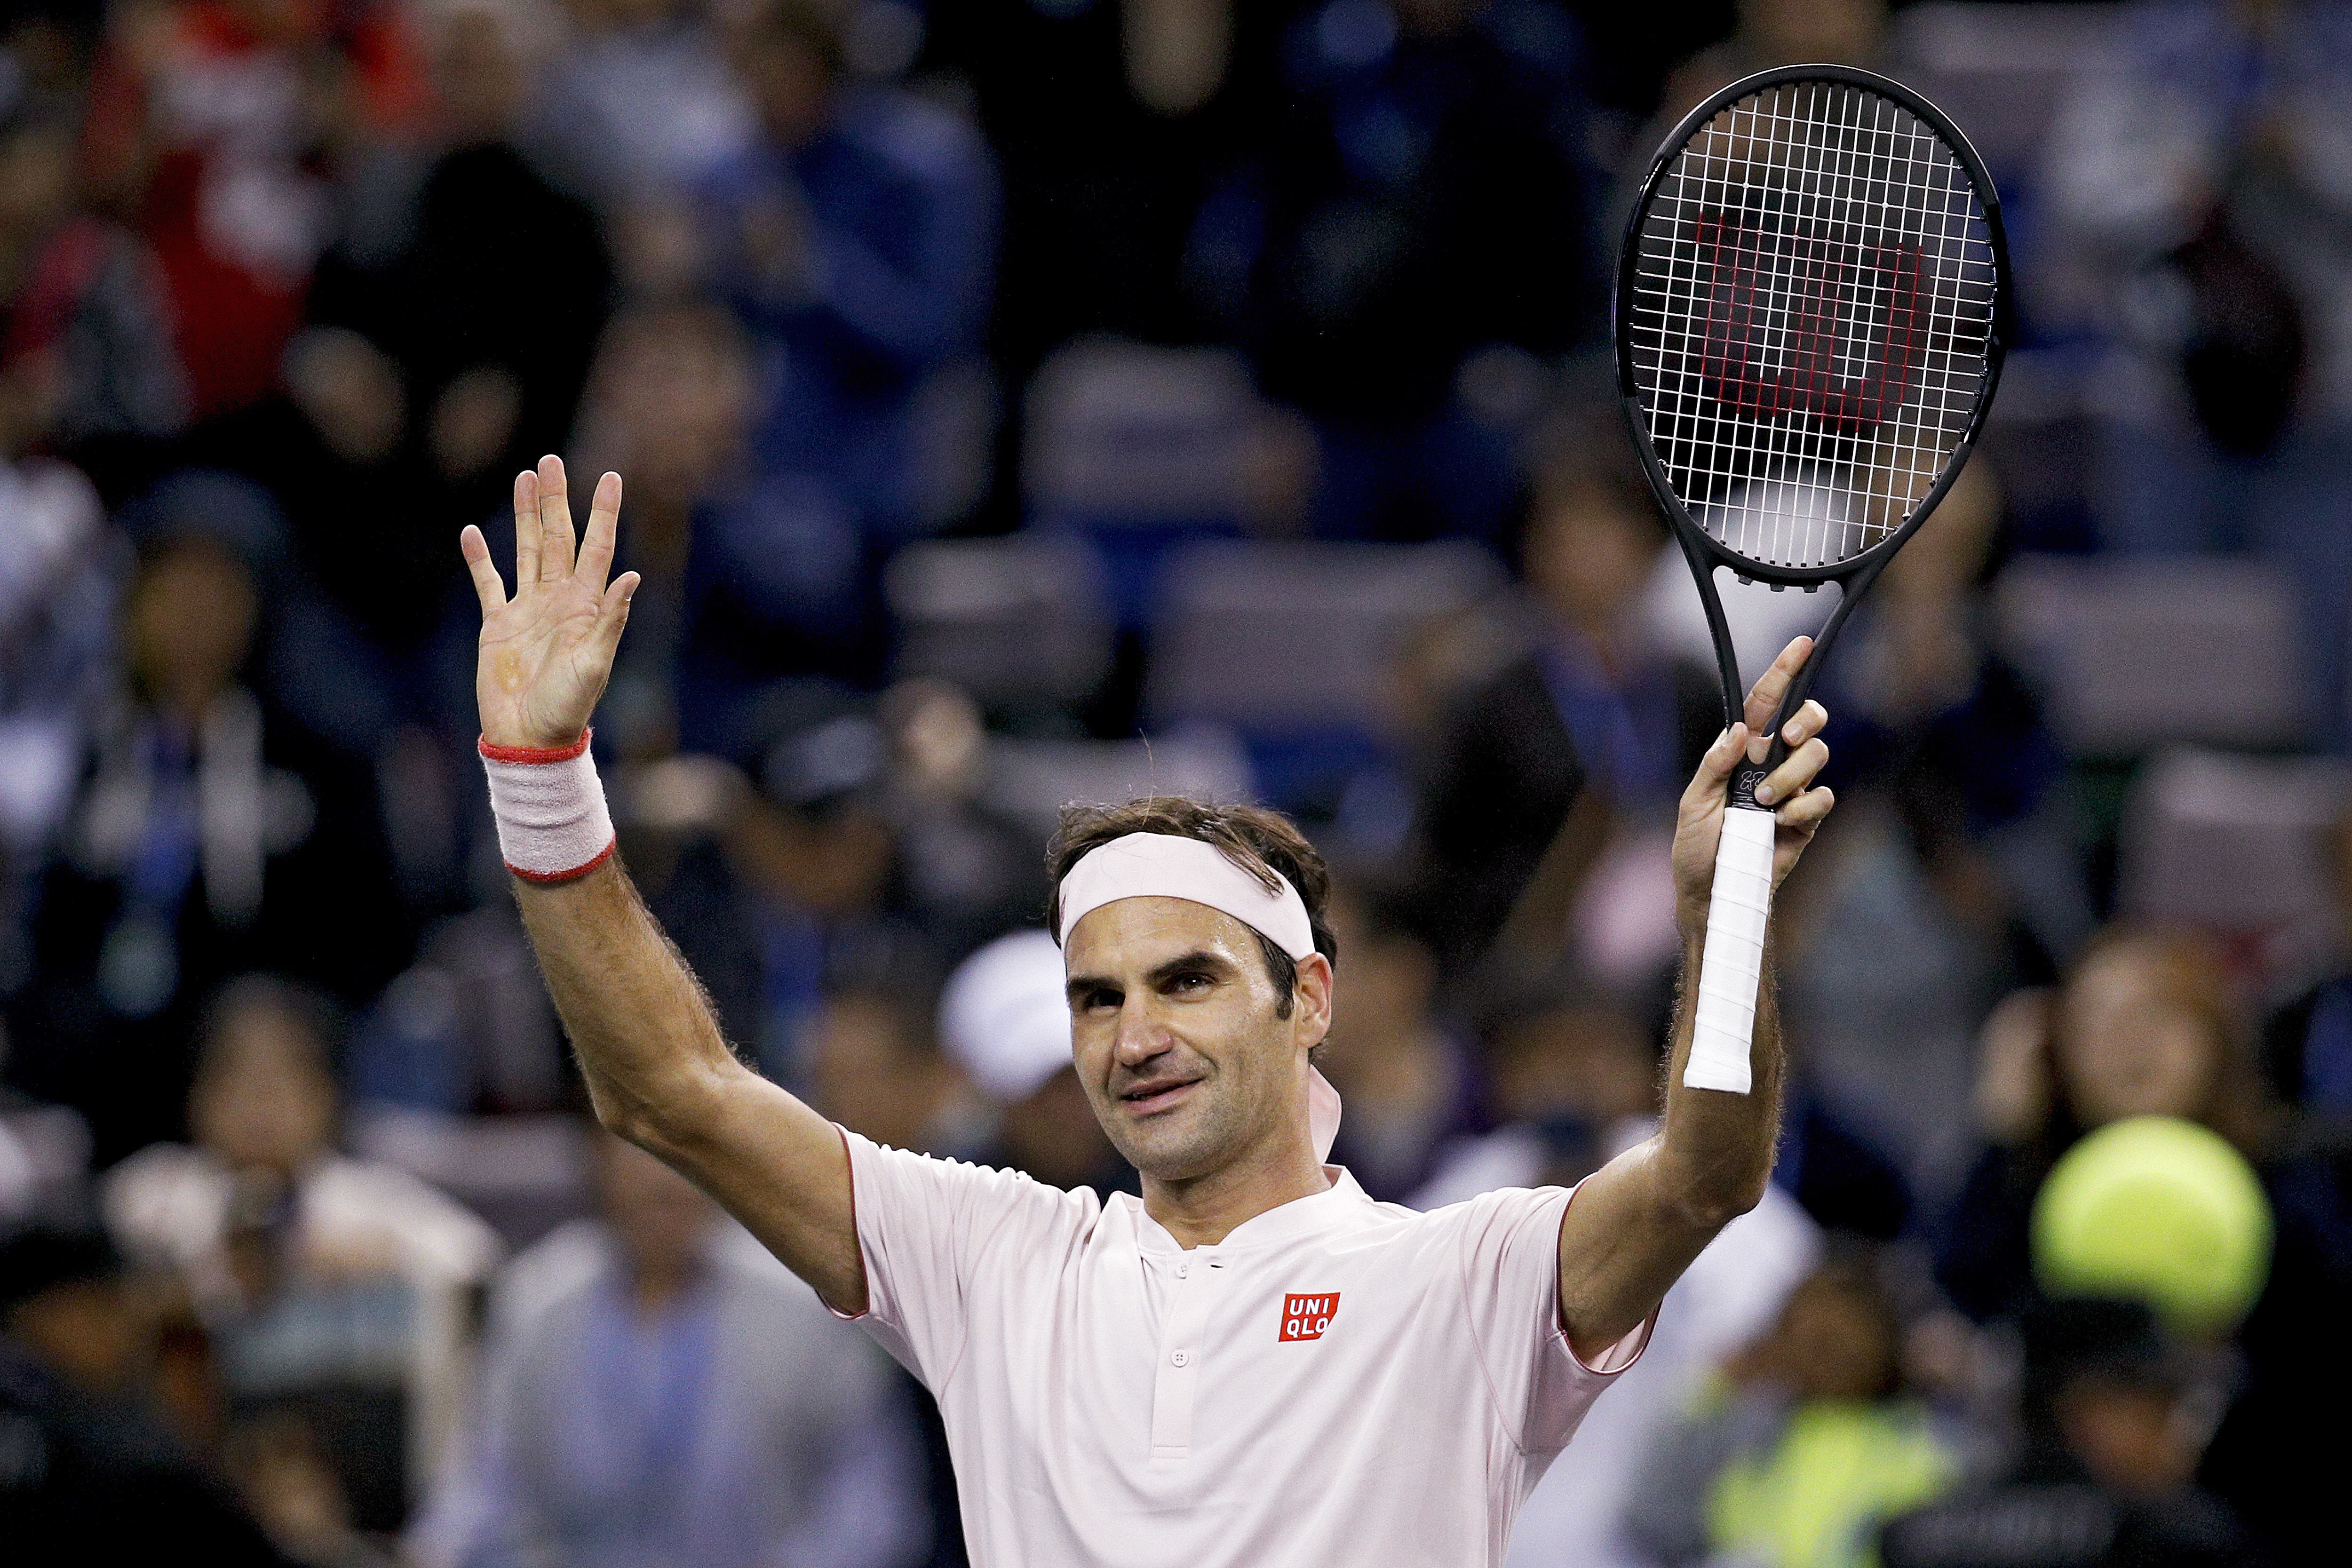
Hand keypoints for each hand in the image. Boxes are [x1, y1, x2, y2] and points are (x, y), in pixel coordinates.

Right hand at [462, 455, 638, 749]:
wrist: (531, 736)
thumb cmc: (568, 706)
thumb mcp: (594, 665)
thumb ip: (611, 621)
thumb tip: (632, 576)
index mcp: (586, 606)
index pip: (597, 547)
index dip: (603, 512)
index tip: (610, 476)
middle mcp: (559, 600)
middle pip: (558, 537)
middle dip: (556, 499)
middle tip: (552, 459)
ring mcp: (527, 609)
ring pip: (527, 549)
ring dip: (524, 515)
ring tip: (525, 477)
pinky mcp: (498, 624)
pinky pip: (488, 583)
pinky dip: (480, 559)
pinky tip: (472, 532)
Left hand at [1671, 636, 1835, 936]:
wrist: (1715, 890)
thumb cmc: (1696, 846)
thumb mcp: (1692, 803)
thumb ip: (1714, 764)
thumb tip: (1740, 732)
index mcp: (1741, 751)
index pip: (1765, 703)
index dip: (1784, 671)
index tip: (1802, 643)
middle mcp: (1772, 763)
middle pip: (1808, 720)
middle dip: (1804, 721)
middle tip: (1787, 739)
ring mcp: (1793, 788)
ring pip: (1817, 756)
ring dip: (1791, 776)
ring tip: (1763, 803)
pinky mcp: (1808, 817)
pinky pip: (1823, 796)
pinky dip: (1803, 807)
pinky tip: (1780, 824)